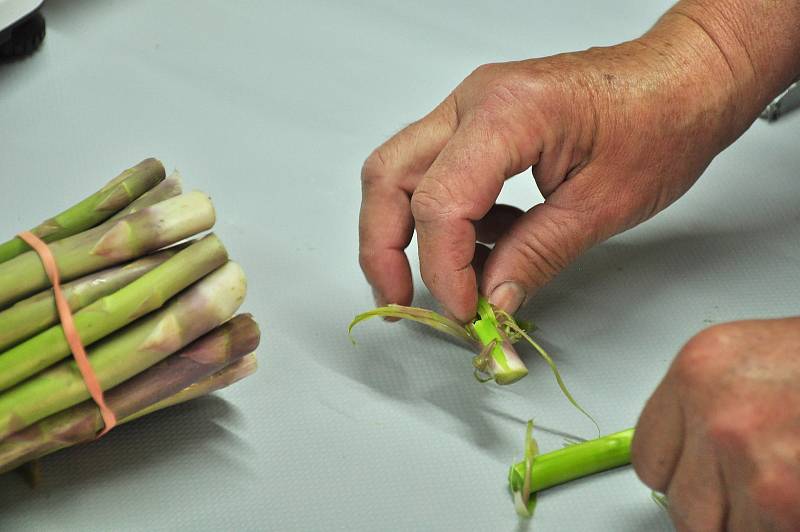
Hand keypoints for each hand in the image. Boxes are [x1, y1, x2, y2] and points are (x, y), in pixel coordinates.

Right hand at [358, 16, 754, 321]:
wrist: (684, 80)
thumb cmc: (662, 121)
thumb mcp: (602, 206)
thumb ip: (535, 256)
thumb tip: (491, 300)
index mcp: (509, 113)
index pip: (440, 201)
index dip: (443, 268)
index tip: (463, 310)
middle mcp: (475, 100)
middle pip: (388, 177)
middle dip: (383, 247)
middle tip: (400, 299)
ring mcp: (471, 107)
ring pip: (400, 172)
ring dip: (410, 233)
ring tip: (460, 278)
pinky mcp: (479, 122)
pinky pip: (436, 172)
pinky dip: (449, 218)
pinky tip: (492, 244)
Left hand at [632, 319, 799, 529]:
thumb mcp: (748, 361)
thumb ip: (705, 409)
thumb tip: (688, 465)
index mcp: (698, 373)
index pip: (648, 457)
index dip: (678, 476)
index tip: (697, 480)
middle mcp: (718, 417)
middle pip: (681, 506)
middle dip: (714, 511)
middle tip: (749, 493)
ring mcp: (755, 466)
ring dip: (750, 523)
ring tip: (780, 488)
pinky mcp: (784, 504)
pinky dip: (777, 525)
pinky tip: (792, 499)